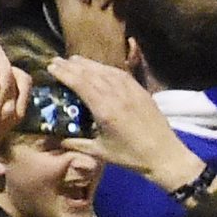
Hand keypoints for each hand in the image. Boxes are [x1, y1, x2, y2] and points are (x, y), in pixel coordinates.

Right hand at [49, 55, 195, 179]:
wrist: (165, 156)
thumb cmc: (131, 157)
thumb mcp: (100, 152)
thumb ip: (76, 143)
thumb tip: (54, 140)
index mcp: (105, 110)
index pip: (81, 84)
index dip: (65, 73)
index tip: (51, 67)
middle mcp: (117, 96)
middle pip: (91, 74)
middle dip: (72, 65)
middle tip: (57, 60)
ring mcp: (131, 92)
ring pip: (106, 71)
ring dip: (89, 64)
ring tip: (74, 60)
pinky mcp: (141, 92)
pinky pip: (121, 74)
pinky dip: (107, 68)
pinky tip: (100, 67)